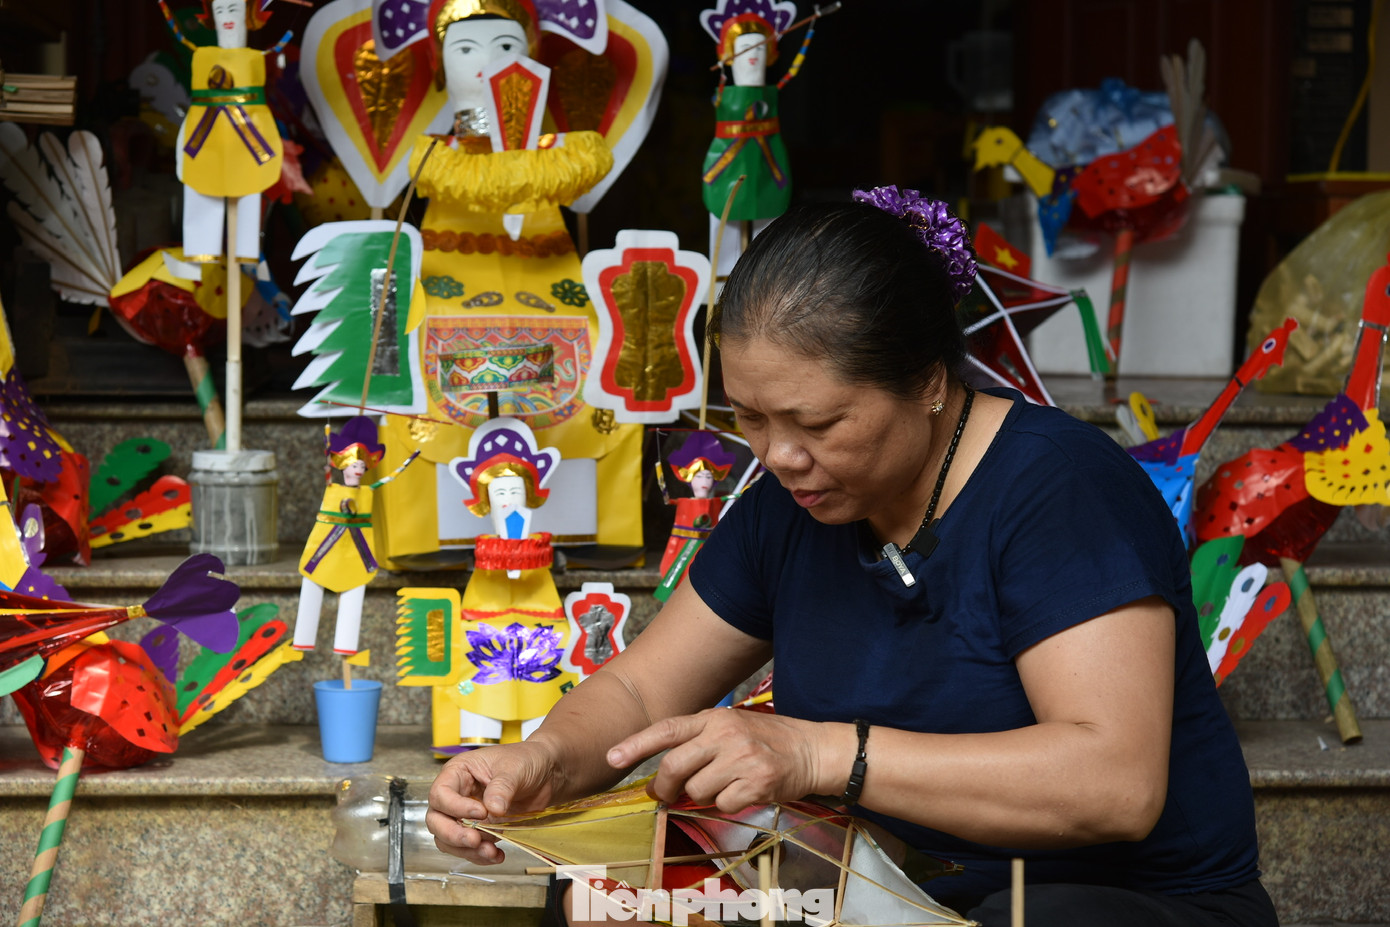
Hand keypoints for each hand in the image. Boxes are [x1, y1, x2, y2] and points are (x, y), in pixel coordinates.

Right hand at [426, 740, 561, 862]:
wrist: (548, 774)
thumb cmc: (527, 760)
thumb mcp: (514, 768)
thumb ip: (502, 787)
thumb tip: (492, 808)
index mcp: (458, 772)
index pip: (441, 794)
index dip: (455, 807)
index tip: (480, 812)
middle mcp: (458, 794)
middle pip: (437, 820)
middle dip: (453, 834)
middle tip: (474, 840)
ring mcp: (467, 815)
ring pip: (450, 839)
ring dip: (466, 850)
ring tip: (490, 852)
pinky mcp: (481, 830)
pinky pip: (470, 848)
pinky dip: (480, 856)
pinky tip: (497, 855)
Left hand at [606, 709, 843, 812]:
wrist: (813, 750)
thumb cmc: (767, 741)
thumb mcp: (731, 727)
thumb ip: (699, 743)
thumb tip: (664, 776)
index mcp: (714, 719)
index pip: (667, 730)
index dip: (636, 744)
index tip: (611, 757)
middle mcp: (725, 735)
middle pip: (674, 766)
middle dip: (664, 787)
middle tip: (665, 796)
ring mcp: (742, 758)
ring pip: (696, 791)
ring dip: (703, 796)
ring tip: (724, 784)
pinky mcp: (757, 782)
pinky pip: (723, 804)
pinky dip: (728, 804)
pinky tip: (744, 791)